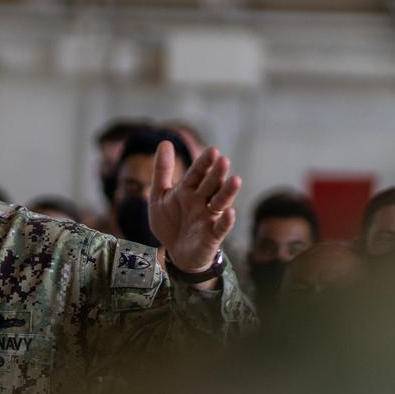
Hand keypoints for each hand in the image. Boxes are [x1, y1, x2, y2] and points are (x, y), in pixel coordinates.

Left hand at [149, 143, 241, 274]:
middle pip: (211, 185)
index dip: (204, 163)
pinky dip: (226, 220)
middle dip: (217, 174)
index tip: (212, 150)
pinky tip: (230, 212)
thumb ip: (162, 171)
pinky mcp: (212, 236)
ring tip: (235, 180)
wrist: (174, 252)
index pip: (197, 173)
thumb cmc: (169, 222)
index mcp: (188, 190)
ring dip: (228, 192)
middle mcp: (201, 201)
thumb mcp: (159, 195)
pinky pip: (221, 227)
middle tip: (223, 160)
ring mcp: (208, 218)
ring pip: (220, 202)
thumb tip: (165, 142)